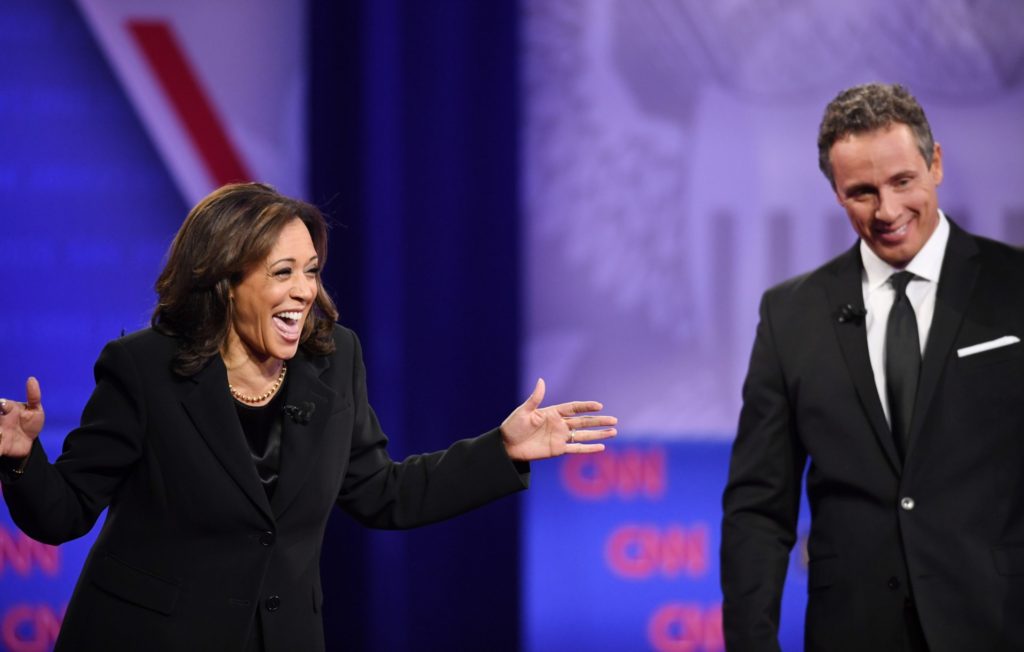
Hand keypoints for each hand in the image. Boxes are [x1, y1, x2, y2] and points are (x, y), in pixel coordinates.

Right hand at [0, 377, 44, 459]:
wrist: (30, 442)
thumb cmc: (30, 422)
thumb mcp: (35, 409)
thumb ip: (33, 396)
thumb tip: (32, 379)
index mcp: (7, 409)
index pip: (2, 404)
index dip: (2, 404)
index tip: (3, 405)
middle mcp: (1, 420)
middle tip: (2, 427)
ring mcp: (0, 433)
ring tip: (2, 434)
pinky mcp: (0, 447)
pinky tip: (2, 443)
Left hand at [500, 378, 616, 461]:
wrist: (506, 446)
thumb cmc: (513, 426)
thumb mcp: (523, 411)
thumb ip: (535, 398)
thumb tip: (541, 380)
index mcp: (552, 413)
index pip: (574, 408)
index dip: (586, 407)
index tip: (599, 406)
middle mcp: (559, 424)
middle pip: (583, 421)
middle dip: (599, 421)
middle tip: (614, 420)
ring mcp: (560, 437)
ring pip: (583, 434)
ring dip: (598, 434)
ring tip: (614, 432)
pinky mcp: (557, 450)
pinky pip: (576, 449)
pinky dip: (588, 448)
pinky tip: (601, 447)